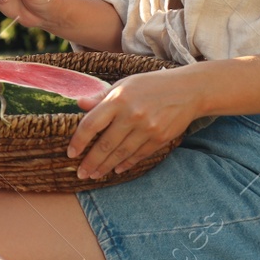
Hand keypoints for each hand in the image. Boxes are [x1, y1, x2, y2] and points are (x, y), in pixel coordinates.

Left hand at [68, 70, 202, 179]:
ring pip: (121, 153)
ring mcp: (147, 128)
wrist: (188, 90)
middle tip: (81, 173)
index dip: (79, 141)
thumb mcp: (124, 85)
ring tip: (94, 174)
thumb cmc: (151, 85)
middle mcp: (132, 115)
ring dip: (106, 167)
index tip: (71, 153)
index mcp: (118, 99)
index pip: (92, 124)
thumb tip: (79, 104)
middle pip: (105, 144)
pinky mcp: (160, 138)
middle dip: (91, 162)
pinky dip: (126, 164)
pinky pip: (138, 155)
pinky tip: (116, 170)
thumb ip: (101, 97)